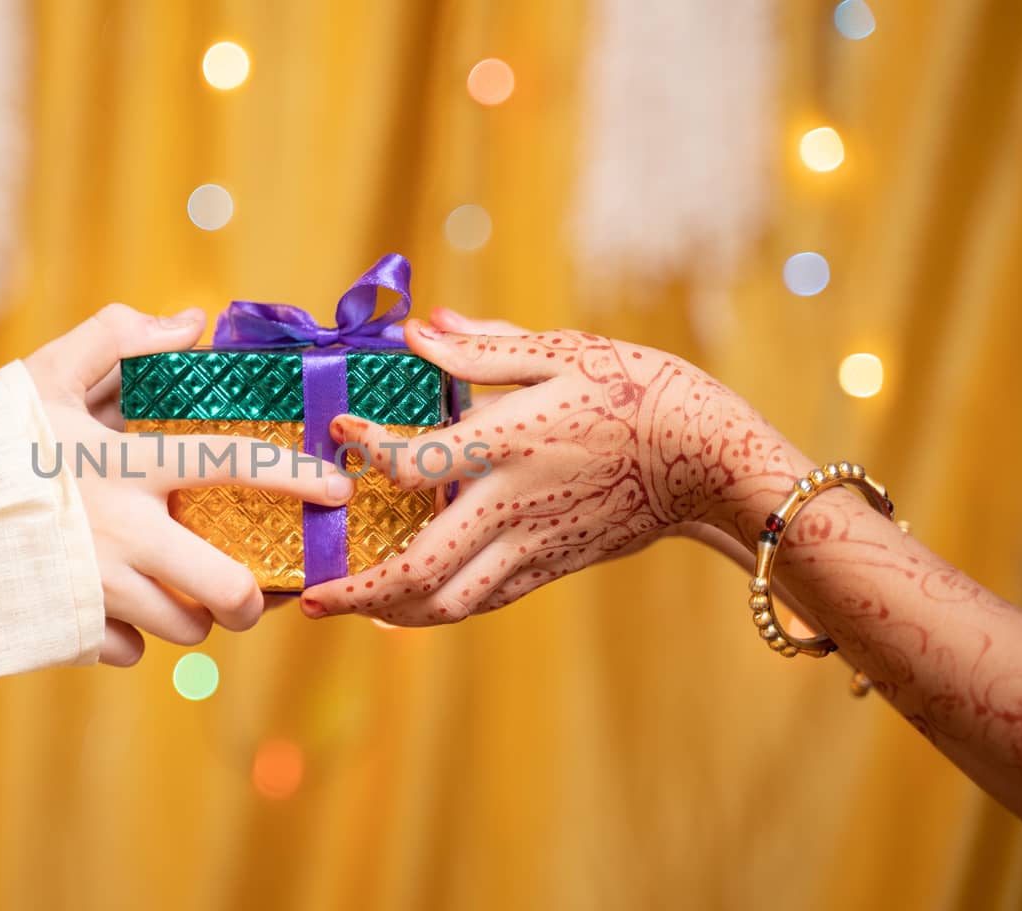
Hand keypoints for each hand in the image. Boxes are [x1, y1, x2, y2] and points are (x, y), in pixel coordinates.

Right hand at [26, 304, 353, 663]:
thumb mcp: (43, 373)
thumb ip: (116, 338)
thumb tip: (191, 323)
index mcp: (124, 465)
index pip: (230, 465)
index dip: (293, 477)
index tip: (335, 490)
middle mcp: (121, 534)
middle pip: (223, 588)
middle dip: (250, 601)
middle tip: (249, 591)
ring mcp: (95, 589)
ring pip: (183, 629)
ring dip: (190, 616)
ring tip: (175, 592)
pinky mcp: (67, 628)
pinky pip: (127, 651)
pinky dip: (127, 637)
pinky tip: (107, 606)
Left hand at [299, 313, 796, 625]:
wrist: (714, 461)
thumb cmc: (643, 392)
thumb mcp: (566, 351)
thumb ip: (485, 345)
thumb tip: (421, 328)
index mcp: (508, 444)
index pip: (414, 461)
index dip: (366, 449)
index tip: (337, 430)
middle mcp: (511, 507)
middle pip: (418, 567)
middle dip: (356, 591)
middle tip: (308, 598)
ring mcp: (532, 546)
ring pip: (448, 602)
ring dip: (390, 612)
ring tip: (347, 608)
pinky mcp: (551, 567)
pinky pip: (483, 601)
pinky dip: (437, 609)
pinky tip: (406, 608)